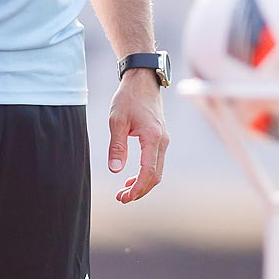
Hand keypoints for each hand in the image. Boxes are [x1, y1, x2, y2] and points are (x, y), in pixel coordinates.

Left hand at [108, 71, 167, 202]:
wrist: (143, 80)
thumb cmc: (129, 97)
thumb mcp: (117, 121)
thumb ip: (116, 146)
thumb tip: (115, 170)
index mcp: (153, 138)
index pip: (148, 172)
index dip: (137, 188)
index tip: (123, 197)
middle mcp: (163, 141)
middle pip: (156, 176)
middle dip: (140, 191)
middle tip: (121, 198)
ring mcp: (164, 140)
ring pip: (157, 171)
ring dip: (143, 184)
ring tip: (124, 191)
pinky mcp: (160, 138)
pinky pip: (156, 162)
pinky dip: (146, 174)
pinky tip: (132, 177)